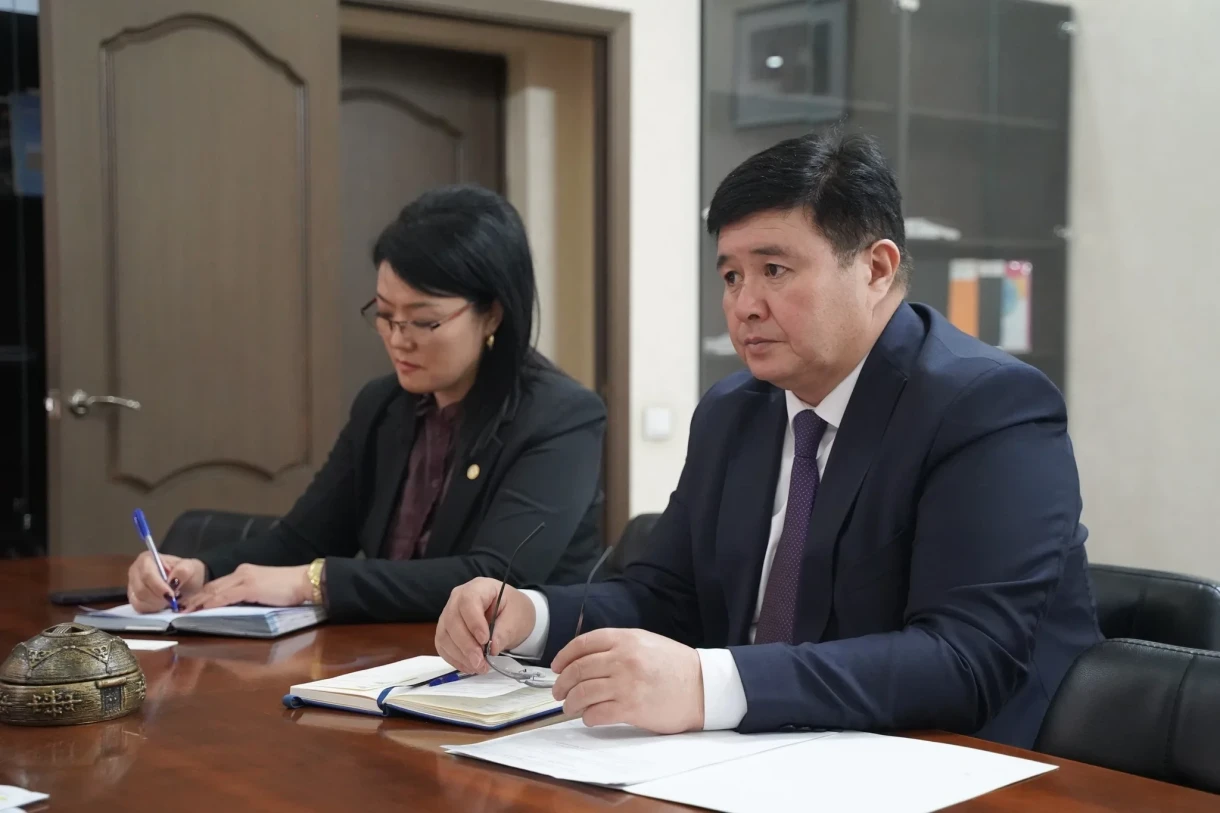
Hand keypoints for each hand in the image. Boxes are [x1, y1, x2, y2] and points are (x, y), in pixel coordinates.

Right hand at [127, 552, 205, 611]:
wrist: (186, 583)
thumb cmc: (187, 572)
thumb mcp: (192, 568)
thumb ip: (183, 571)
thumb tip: (173, 580)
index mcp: (147, 559)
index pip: (147, 574)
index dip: (159, 586)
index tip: (171, 595)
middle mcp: (135, 571)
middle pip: (141, 590)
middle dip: (159, 597)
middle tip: (173, 599)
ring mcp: (132, 586)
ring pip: (139, 600)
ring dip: (157, 603)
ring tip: (169, 599)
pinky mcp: (133, 599)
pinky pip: (139, 608)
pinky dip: (153, 608)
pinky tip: (162, 604)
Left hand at [180, 563, 311, 611]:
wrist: (305, 581)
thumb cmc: (289, 588)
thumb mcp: (265, 590)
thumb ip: (250, 595)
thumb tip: (237, 607)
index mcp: (245, 572)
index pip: (218, 584)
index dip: (202, 594)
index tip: (191, 604)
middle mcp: (241, 572)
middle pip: (212, 586)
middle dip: (195, 598)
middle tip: (181, 609)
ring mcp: (245, 578)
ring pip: (215, 590)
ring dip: (199, 602)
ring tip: (186, 611)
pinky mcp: (250, 587)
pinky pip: (226, 596)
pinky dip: (212, 603)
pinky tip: (203, 609)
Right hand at [435, 577, 535, 674]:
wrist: (509, 614)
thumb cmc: (513, 610)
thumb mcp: (516, 618)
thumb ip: (504, 631)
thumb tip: (492, 648)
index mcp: (479, 587)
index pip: (468, 601)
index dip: (474, 622)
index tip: (485, 640)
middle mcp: (458, 598)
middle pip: (453, 620)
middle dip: (466, 645)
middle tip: (481, 662)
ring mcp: (448, 613)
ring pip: (444, 635)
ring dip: (460, 655)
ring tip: (478, 667)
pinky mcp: (446, 630)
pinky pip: (442, 646)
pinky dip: (454, 659)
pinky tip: (469, 666)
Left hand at [551, 628, 704, 733]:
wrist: (702, 687)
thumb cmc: (675, 665)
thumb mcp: (646, 642)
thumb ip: (617, 645)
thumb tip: (585, 658)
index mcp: (626, 639)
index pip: (583, 644)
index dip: (564, 656)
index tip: (556, 667)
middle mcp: (623, 658)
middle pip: (578, 669)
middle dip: (562, 683)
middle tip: (558, 691)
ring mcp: (626, 684)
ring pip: (583, 693)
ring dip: (571, 702)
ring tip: (570, 707)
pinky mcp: (631, 708)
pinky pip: (597, 713)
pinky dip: (588, 717)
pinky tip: (589, 717)